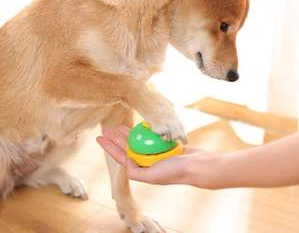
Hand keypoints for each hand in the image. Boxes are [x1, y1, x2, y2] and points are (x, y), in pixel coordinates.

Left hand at [96, 126, 217, 185]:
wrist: (197, 166)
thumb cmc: (175, 172)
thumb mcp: (152, 176)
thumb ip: (136, 172)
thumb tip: (123, 162)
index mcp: (142, 169)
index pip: (121, 157)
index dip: (109, 147)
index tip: (99, 137)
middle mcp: (147, 162)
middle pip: (128, 147)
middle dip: (116, 139)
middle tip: (106, 128)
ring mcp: (155, 153)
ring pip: (138, 141)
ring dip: (128, 133)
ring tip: (118, 125)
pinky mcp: (164, 146)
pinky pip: (150, 137)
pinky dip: (143, 131)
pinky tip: (138, 124)